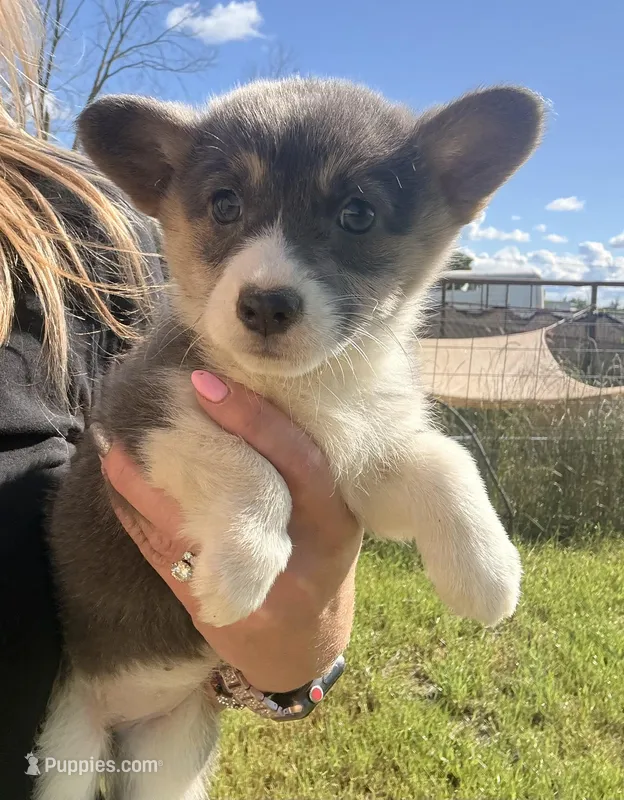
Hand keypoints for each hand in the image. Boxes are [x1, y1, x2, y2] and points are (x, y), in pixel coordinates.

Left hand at [98, 371, 362, 692]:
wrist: (305, 642)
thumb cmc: (317, 557)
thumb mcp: (327, 511)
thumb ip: (297, 465)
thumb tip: (234, 394)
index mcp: (336, 519)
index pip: (301, 460)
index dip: (255, 419)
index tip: (206, 382)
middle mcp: (302, 555)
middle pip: (241, 495)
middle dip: (189, 450)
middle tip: (148, 410)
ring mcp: (257, 589)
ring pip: (190, 529)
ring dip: (144, 486)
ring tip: (114, 444)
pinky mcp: (215, 610)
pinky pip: (167, 559)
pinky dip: (137, 520)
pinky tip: (118, 487)